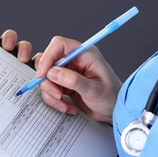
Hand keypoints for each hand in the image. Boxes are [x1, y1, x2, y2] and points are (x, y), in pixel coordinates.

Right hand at [1, 30, 120, 122]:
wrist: (114, 112)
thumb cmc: (112, 98)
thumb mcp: (95, 91)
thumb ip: (74, 81)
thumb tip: (53, 72)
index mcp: (85, 54)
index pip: (59, 44)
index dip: (48, 56)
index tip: (43, 74)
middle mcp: (74, 61)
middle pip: (48, 61)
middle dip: (47, 80)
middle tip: (58, 94)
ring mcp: (67, 73)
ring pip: (45, 77)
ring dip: (51, 93)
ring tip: (64, 104)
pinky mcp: (63, 84)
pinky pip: (49, 89)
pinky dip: (54, 100)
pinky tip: (67, 107)